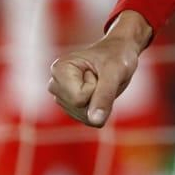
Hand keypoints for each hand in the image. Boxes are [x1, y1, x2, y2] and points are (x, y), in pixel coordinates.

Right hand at [46, 9, 151, 126]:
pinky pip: (89, 119)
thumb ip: (104, 96)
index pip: (78, 98)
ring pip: (84, 116)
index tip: (97, 70)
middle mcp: (55, 85)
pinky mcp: (72, 107)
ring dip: (99, 101)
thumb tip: (96, 121)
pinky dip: (100, 107)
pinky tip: (98, 90)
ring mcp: (62, 97)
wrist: (119, 52)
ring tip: (99, 81)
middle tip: (101, 76)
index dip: (96, 86)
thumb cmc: (117, 57)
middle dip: (97, 94)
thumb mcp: (115, 72)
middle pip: (79, 108)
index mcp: (59, 69)